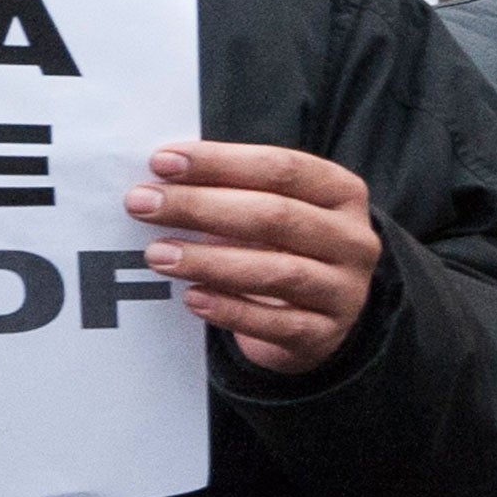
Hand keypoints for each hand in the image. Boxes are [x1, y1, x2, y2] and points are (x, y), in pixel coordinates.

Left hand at [126, 142, 380, 375]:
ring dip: (209, 260)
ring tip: (156, 254)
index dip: (219, 162)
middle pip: (274, 216)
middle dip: (200, 207)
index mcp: (341, 192)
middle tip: (143, 204)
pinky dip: (230, 309)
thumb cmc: (281, 247)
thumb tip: (161, 175)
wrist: (316, 317)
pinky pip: (275, 323)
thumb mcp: (272, 208)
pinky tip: (191, 298)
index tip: (161, 161)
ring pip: (275, 272)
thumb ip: (230, 188)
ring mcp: (345, 291)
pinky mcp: (325, 335)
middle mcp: (353, 239)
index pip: (280, 167)